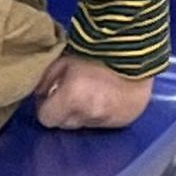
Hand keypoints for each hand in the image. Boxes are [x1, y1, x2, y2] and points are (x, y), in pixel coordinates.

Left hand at [34, 57, 155, 129]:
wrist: (134, 50)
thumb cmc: (95, 52)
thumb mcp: (62, 61)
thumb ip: (46, 81)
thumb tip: (40, 95)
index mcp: (71, 98)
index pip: (47, 119)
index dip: (46, 108)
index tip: (50, 99)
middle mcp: (90, 113)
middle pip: (66, 124)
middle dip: (65, 112)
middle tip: (71, 96)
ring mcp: (109, 119)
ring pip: (86, 125)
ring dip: (84, 114)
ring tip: (92, 94)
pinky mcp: (125, 120)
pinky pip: (106, 124)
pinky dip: (103, 114)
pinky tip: (107, 98)